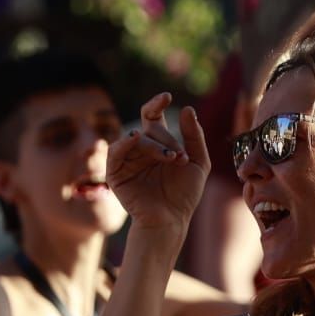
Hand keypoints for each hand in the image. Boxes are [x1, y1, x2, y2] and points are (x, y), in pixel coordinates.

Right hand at [107, 94, 209, 230]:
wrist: (173, 219)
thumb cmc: (185, 194)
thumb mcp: (199, 161)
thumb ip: (194, 136)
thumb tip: (186, 109)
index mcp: (158, 144)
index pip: (152, 117)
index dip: (156, 104)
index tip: (167, 96)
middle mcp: (141, 150)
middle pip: (147, 128)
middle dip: (166, 139)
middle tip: (180, 157)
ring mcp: (127, 161)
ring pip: (135, 138)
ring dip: (153, 145)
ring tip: (170, 158)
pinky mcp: (115, 174)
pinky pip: (115, 152)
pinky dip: (124, 142)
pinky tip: (136, 138)